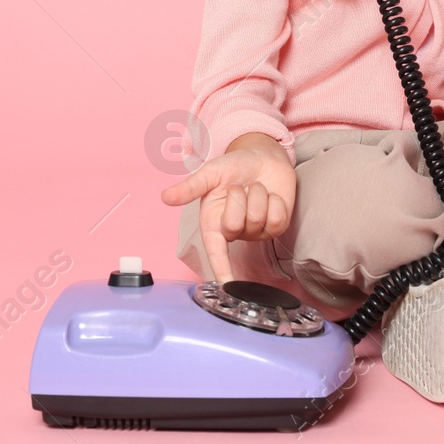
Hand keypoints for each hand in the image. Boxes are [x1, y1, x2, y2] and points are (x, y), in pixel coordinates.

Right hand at [159, 136, 296, 282]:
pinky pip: (277, 219)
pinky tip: (271, 194)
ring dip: (258, 195)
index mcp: (214, 223)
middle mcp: (235, 232)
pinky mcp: (277, 225)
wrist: (261, 155)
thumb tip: (165, 197)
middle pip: (236, 226)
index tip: (225, 287)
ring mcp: (257, 231)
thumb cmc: (234, 167)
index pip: (216, 253)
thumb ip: (190, 187)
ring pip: (258, 220)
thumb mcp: (210, 174)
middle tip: (238, 187)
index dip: (221, 269)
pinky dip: (275, 201)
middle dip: (238, 198)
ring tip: (254, 188)